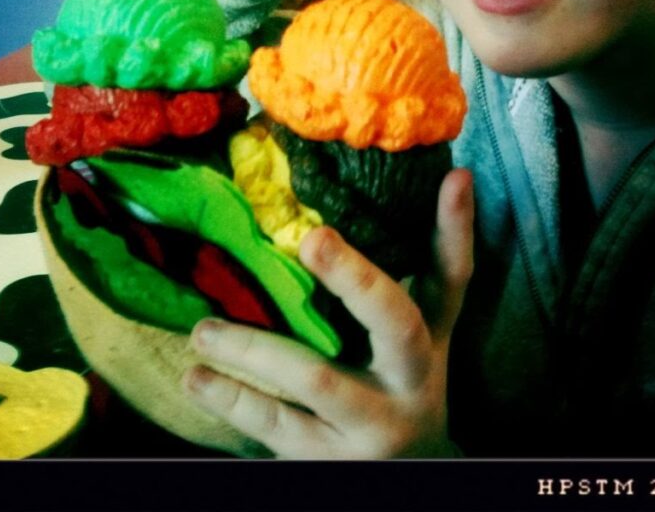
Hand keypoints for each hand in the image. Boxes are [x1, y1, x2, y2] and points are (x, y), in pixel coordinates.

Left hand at [182, 167, 473, 457]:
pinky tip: (198, 378)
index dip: (456, 227)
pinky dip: (234, 401)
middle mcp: (414, 379)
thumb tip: (430, 183)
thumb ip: (414, 266)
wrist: (411, 477)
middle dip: (357, 279)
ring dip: (255, 349)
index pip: (453, 275)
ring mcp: (374, 424)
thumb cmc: (401, 384)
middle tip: (314, 239)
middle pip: (397, 322)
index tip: (456, 177)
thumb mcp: (418, 333)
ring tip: (204, 329)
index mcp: (432, 336)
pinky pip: (278, 428)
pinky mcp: (332, 461)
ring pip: (318, 379)